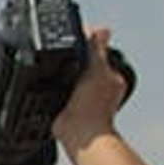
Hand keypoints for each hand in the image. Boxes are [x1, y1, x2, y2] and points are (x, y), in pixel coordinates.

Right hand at [51, 26, 125, 152]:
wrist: (79, 134)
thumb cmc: (94, 107)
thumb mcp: (96, 69)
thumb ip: (96, 49)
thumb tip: (102, 29)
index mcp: (112, 79)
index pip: (99, 55)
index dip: (86, 46)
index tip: (74, 41)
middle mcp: (100, 90)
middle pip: (84, 66)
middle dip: (73, 61)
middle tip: (63, 57)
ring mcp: (84, 101)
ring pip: (72, 80)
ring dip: (64, 77)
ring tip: (58, 75)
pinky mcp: (69, 110)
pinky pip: (61, 95)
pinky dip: (56, 92)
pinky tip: (52, 90)